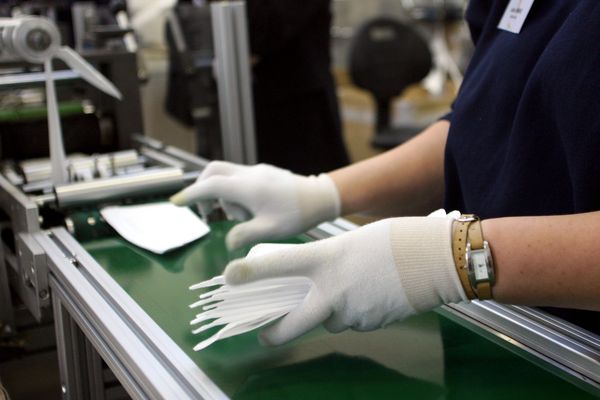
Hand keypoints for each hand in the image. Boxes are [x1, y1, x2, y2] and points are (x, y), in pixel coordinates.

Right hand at [170, 161, 340, 249]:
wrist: (321, 196)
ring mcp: (257, 171)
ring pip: (226, 173)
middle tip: (205, 212)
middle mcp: (249, 174)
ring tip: (240, 217)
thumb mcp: (270, 231)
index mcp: (247, 187)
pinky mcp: (264, 172)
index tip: (176, 202)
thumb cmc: (297, 214)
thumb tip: (228, 242)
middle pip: (213, 171)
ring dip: (222, 193)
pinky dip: (234, 190)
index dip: (191, 194)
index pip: (210, 186)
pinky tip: (249, 209)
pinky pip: (239, 177)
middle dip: (202, 188)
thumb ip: (244, 236)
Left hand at [224, 214, 466, 345]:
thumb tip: (312, 281)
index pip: (279, 265)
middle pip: (293, 323)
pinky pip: (352, 322)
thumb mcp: (349, 243)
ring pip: (329, 321)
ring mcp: (352, 312)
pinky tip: (370, 295)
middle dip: (276, 333)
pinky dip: (354, 312)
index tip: (229, 277)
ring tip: (352, 289)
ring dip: (329, 312)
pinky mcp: (370, 324)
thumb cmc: (393, 241)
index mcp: (325, 260)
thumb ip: (325, 262)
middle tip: (264, 334)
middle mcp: (332, 290)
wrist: (433, 259)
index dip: (250, 272)